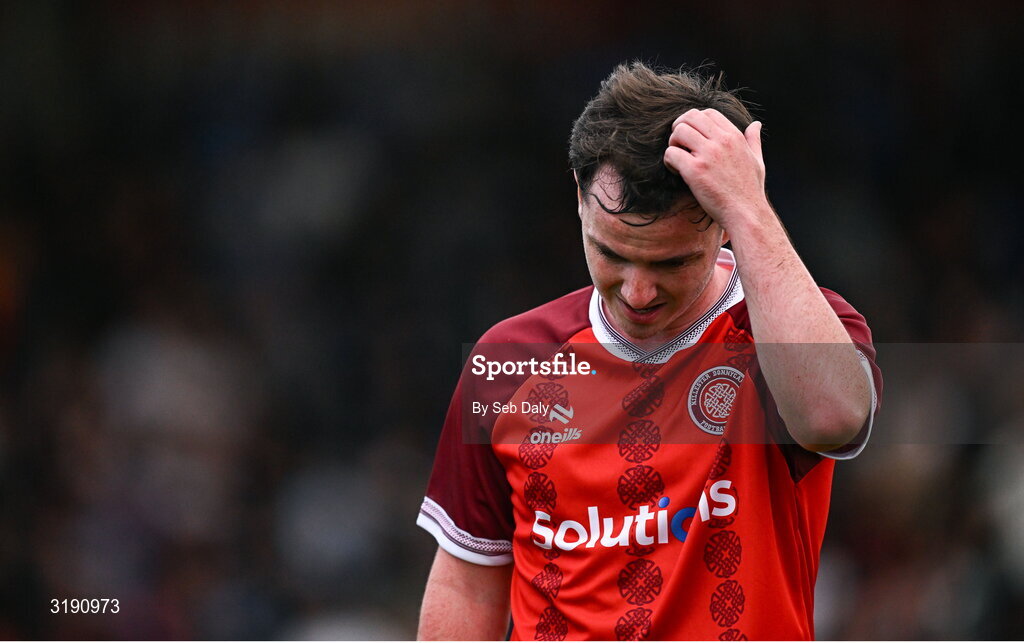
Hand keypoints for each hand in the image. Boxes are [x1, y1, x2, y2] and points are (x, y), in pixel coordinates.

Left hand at [663, 108, 769, 229]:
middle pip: (690, 117)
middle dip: (680, 127)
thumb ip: (753, 140)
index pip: (708, 113)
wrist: (746, 213)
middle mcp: (721, 141)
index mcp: (735, 136)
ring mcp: (708, 155)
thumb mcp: (757, 160)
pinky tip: (677, 171)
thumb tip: (755, 124)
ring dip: (673, 143)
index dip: (695, 121)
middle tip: (679, 144)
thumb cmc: (750, 190)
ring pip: (678, 131)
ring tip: (678, 159)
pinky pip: (671, 153)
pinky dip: (669, 161)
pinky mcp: (695, 170)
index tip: (693, 138)